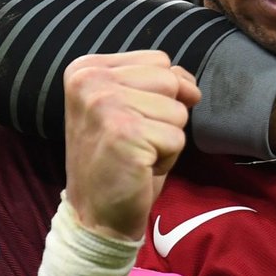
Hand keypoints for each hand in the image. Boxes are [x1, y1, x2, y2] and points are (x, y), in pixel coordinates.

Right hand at [63, 52, 199, 240]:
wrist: (95, 215)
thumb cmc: (117, 161)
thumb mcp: (130, 107)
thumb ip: (156, 83)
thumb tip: (189, 84)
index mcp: (86, 69)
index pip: (158, 60)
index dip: (161, 94)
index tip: (129, 121)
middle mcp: (90, 81)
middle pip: (171, 81)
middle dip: (165, 116)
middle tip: (133, 140)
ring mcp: (105, 105)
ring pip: (178, 111)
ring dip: (166, 139)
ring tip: (136, 154)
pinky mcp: (125, 133)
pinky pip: (177, 138)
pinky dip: (167, 159)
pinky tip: (140, 168)